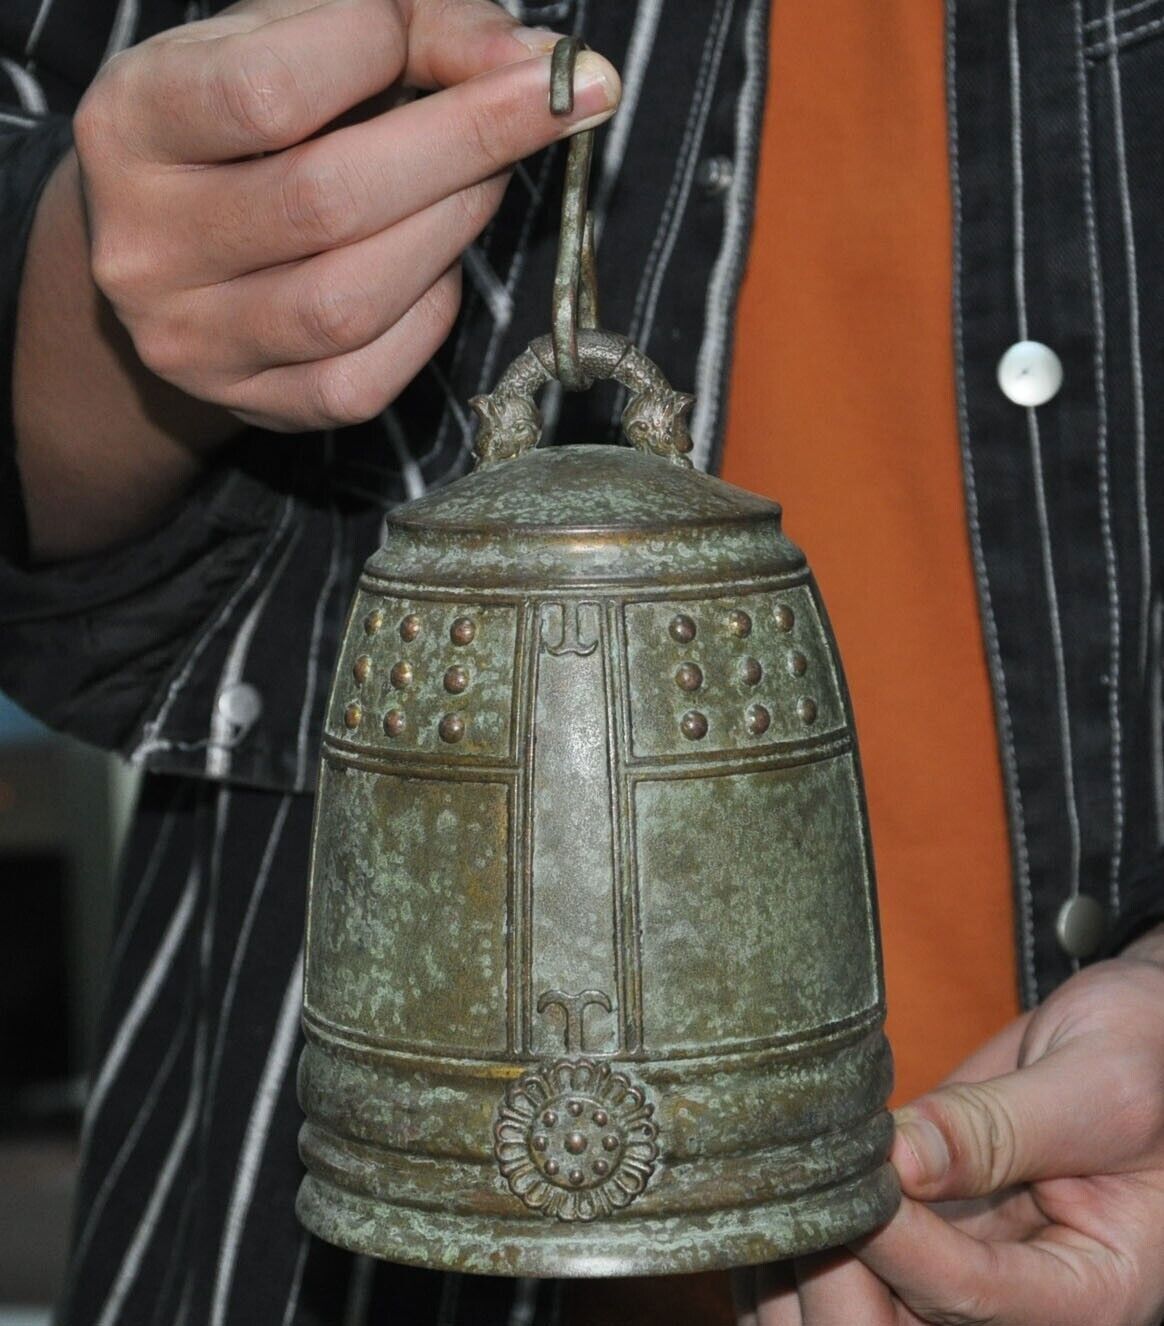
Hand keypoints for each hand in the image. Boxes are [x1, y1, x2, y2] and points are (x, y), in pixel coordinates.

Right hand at [73, 0, 617, 431]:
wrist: (177, 249)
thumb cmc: (250, 125)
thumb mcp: (301, 39)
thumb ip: (416, 28)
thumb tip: (530, 67)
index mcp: (131, 124)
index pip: (263, 92)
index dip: (381, 53)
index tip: (460, 45)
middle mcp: (146, 245)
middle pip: (325, 201)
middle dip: (465, 143)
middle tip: (543, 106)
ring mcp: (195, 341)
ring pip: (350, 302)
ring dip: (453, 229)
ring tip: (484, 180)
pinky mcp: (255, 405)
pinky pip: (366, 378)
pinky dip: (429, 314)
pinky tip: (436, 265)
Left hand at [734, 931, 1163, 1325]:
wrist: (1143, 1038)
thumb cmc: (1147, 1056)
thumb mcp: (1098, 1083)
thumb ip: (999, 1126)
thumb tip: (898, 1160)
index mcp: (1092, 1295)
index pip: (971, 1298)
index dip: (895, 1242)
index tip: (852, 1175)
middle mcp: (1022, 1305)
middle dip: (839, 1278)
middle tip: (805, 1188)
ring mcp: (964, 1275)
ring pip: (860, 1319)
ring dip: (805, 1270)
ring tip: (783, 1186)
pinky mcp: (924, 1238)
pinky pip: (852, 1278)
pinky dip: (801, 1247)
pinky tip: (779, 1193)